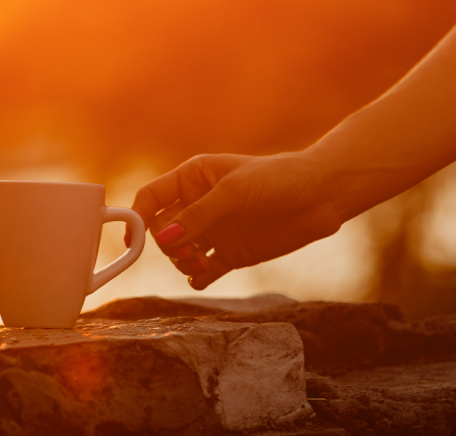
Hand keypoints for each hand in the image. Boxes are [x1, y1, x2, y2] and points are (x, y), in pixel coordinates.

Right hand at [129, 152, 342, 289]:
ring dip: (183, 262)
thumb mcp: (235, 192)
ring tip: (201, 265)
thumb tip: (163, 240)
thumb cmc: (279, 179)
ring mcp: (214, 230)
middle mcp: (198, 204)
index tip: (132, 239)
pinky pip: (204, 270)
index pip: (151, 197)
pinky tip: (203, 276)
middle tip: (187, 251)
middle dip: (168, 244)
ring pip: (179, 252)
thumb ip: (198, 216)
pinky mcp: (231, 252)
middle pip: (162, 230)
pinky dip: (198, 277)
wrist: (323, 195)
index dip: (137, 216)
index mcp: (193, 178)